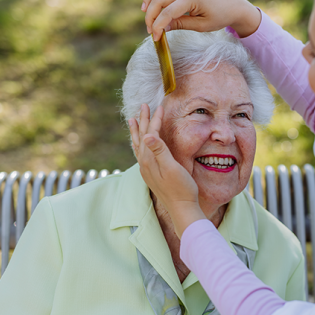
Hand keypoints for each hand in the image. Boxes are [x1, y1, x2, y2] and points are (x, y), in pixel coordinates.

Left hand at [129, 104, 206, 236]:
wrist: (181, 208)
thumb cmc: (181, 188)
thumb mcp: (172, 168)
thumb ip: (160, 151)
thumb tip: (148, 135)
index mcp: (150, 159)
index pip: (150, 133)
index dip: (154, 119)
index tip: (158, 106)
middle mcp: (145, 163)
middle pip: (142, 137)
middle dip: (143, 121)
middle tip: (143, 106)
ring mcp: (147, 169)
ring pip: (138, 145)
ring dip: (137, 132)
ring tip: (132, 121)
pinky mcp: (151, 174)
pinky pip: (140, 154)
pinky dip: (139, 144)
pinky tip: (140, 145)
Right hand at [142, 0, 261, 39]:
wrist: (232, 7)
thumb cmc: (219, 17)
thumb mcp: (200, 26)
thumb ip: (180, 24)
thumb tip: (162, 27)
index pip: (167, 13)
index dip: (158, 26)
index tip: (155, 38)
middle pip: (159, 0)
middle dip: (151, 16)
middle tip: (150, 30)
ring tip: (144, 10)